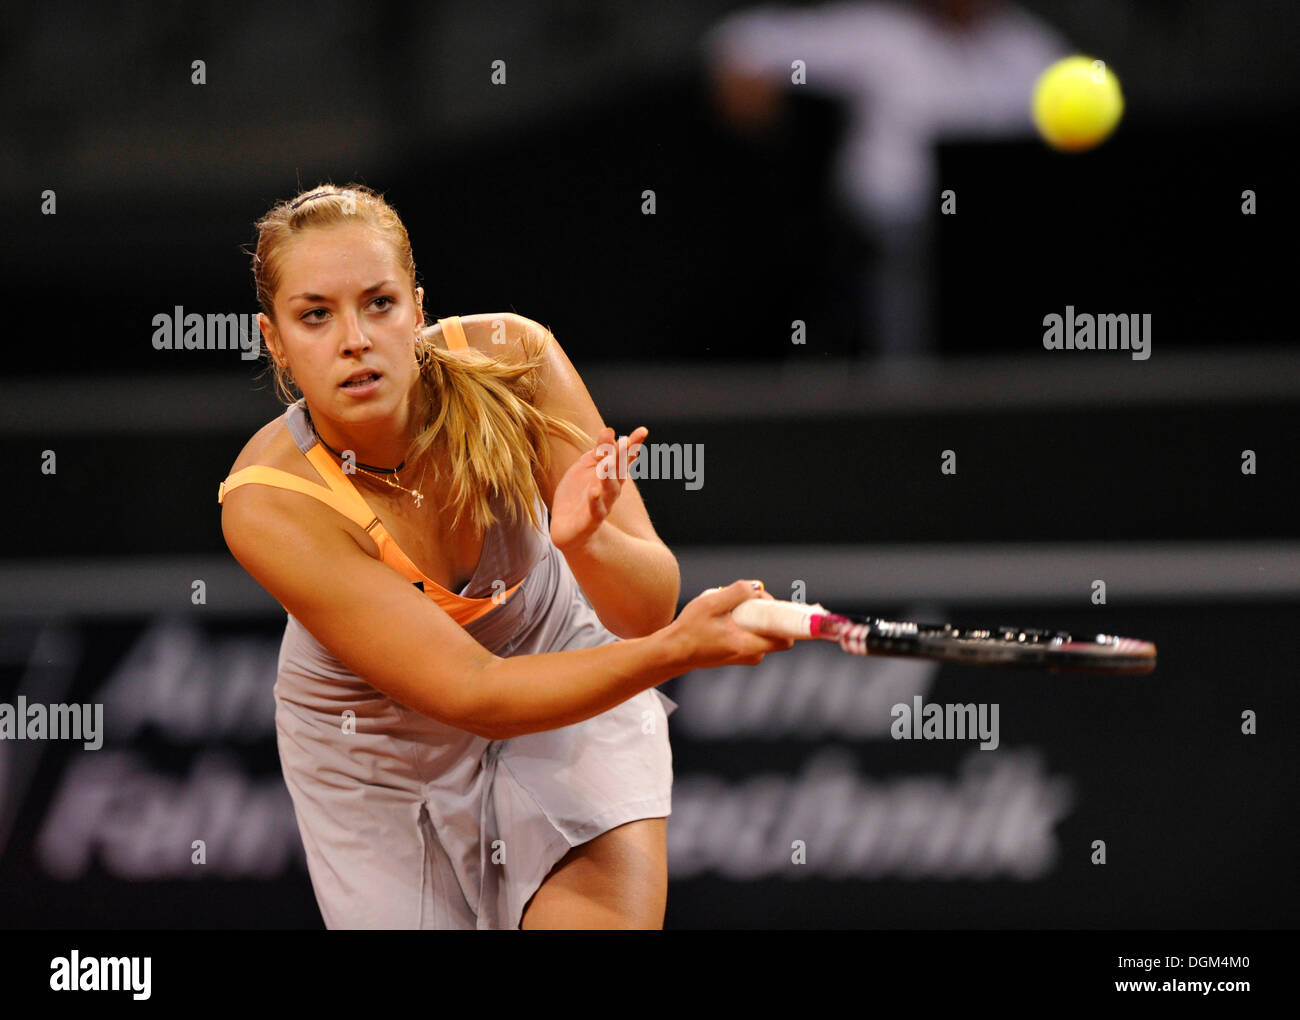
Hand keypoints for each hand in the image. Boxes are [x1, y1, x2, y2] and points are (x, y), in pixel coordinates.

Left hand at [550, 425, 647, 549]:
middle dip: (622, 457)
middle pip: (619, 472)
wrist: (568, 528)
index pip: (624, 458)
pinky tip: (594, 492)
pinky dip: (595, 502)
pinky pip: (594, 510)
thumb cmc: (579, 494)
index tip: (642, 431)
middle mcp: (610, 489)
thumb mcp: (586, 467)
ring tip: (607, 464)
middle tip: (625, 441)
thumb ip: (599, 451)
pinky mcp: (590, 520)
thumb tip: (609, 430)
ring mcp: (602, 505)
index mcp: (610, 475)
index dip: (632, 445)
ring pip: (609, 491)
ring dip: (608, 478)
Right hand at [666, 580, 795, 668]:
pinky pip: (754, 632)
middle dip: (765, 610)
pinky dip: (745, 621)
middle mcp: (753, 655)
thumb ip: (737, 593)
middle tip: (743, 599)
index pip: (786, 637)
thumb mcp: (711, 604)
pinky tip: (725, 617)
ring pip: (764, 629)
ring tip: (728, 609)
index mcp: (748, 646)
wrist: (674, 651)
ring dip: (752, 614)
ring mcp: (747, 655)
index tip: (770, 602)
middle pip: (776, 629)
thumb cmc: (690, 629)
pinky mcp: (741, 653)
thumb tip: (757, 588)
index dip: (784, 616)